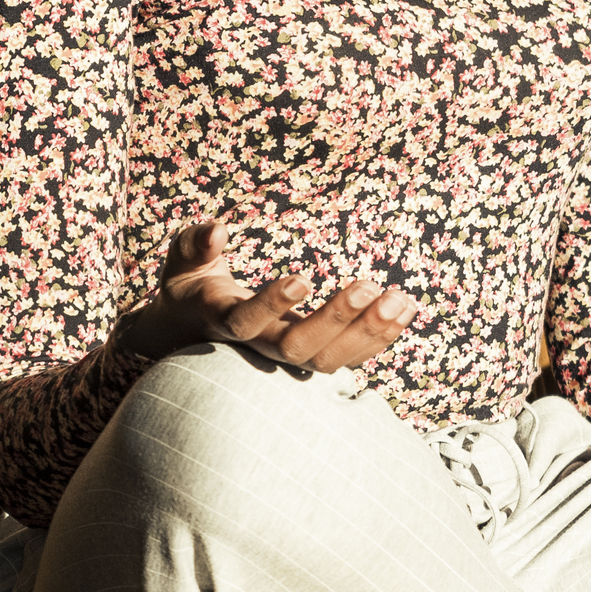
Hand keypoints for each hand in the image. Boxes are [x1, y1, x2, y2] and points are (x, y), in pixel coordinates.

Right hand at [109, 220, 418, 373]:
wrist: (196, 333)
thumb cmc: (192, 286)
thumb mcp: (183, 260)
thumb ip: (195, 244)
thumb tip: (217, 229)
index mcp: (223, 319)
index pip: (245, 322)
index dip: (271, 304)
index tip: (302, 279)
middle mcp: (258, 346)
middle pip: (297, 349)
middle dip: (336, 320)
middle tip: (370, 285)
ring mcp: (287, 356)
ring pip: (329, 361)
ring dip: (368, 333)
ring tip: (400, 300)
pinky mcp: (311, 356)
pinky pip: (349, 358)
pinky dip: (380, 337)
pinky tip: (407, 309)